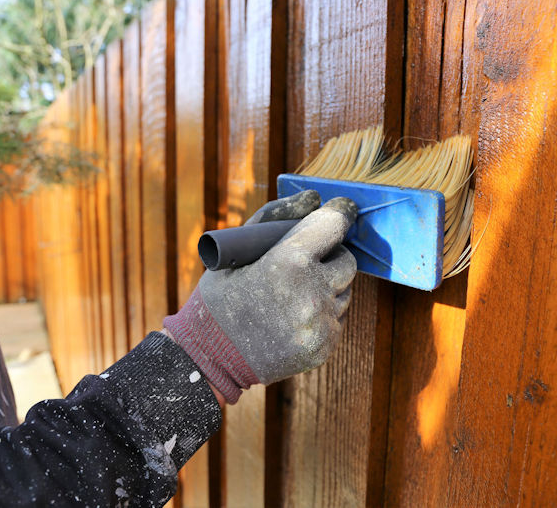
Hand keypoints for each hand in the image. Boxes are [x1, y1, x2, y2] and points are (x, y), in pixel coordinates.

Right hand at [164, 191, 357, 403]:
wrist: (208, 357)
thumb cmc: (220, 297)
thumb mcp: (237, 251)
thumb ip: (276, 218)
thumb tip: (314, 199)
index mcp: (288, 262)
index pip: (334, 225)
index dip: (338, 214)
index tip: (340, 210)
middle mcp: (311, 293)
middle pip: (347, 260)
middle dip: (331, 255)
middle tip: (306, 261)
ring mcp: (319, 324)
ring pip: (344, 291)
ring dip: (327, 286)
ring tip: (291, 295)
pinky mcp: (323, 347)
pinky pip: (337, 319)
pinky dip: (322, 314)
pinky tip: (291, 318)